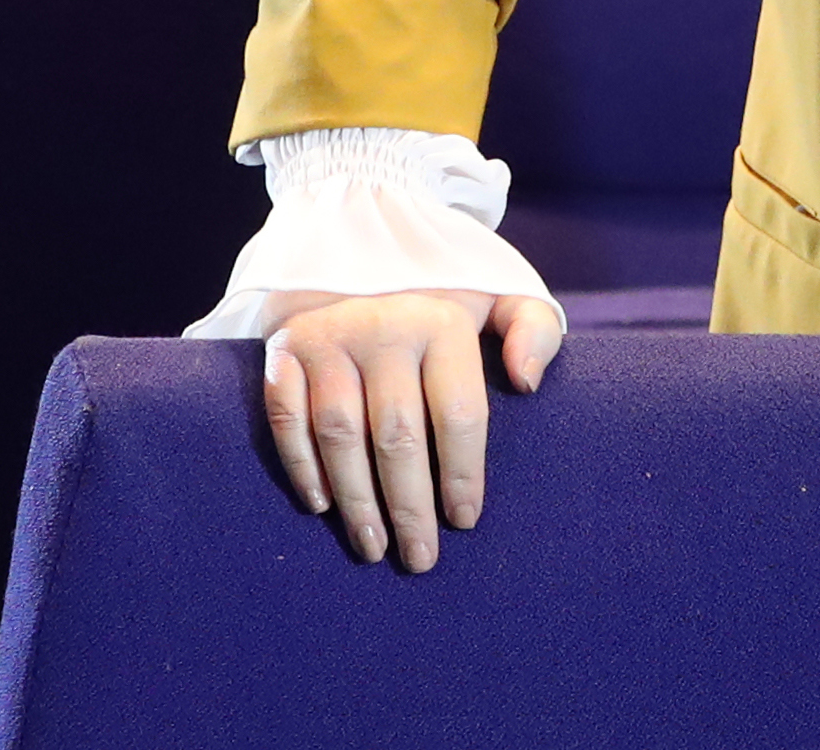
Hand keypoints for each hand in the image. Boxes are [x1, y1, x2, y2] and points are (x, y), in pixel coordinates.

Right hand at [257, 289, 566, 571]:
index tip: (464, 521)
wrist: (357, 262)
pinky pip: (287, 419)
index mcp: (443, 321)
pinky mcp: (285, 351)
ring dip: (356, 500)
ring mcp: (329, 338)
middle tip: (420, 558)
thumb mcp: (500, 300)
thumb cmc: (440, 304)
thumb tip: (527, 382)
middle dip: (410, 506)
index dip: (462, 474)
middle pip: (397, 435)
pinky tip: (322, 507)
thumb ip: (534, 331)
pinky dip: (301, 466)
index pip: (458, 412)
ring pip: (340, 435)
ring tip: (374, 547)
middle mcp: (384, 327)